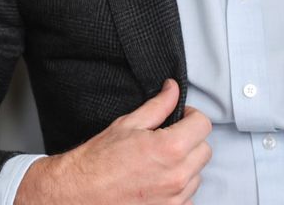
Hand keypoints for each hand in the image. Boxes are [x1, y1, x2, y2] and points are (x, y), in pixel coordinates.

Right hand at [15, 79, 211, 204]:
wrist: (78, 193)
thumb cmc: (98, 161)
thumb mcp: (128, 124)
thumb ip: (158, 106)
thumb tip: (173, 89)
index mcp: (170, 148)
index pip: (203, 125)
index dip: (191, 116)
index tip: (180, 118)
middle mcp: (177, 176)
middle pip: (205, 150)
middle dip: (190, 140)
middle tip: (168, 138)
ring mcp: (175, 199)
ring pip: (197, 174)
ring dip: (185, 165)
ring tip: (159, 161)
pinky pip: (188, 195)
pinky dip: (178, 187)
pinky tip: (157, 180)